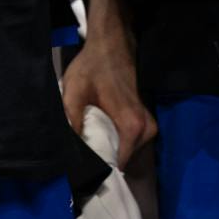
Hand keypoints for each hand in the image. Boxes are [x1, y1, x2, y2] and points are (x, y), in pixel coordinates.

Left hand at [61, 30, 155, 166]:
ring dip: (110, 153)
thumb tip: (69, 154)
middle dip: (104, 163)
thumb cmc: (92, 67)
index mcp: (132, 127)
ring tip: (88, 151)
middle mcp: (147, 130)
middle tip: (81, 163)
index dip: (98, 170)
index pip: (118, 164)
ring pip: (127, 152)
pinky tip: (100, 140)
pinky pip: (131, 143)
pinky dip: (116, 144)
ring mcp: (149, 125)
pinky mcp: (146, 120)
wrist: (111, 43)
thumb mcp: (74, 92)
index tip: (81, 175)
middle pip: (124, 160)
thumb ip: (72, 122)